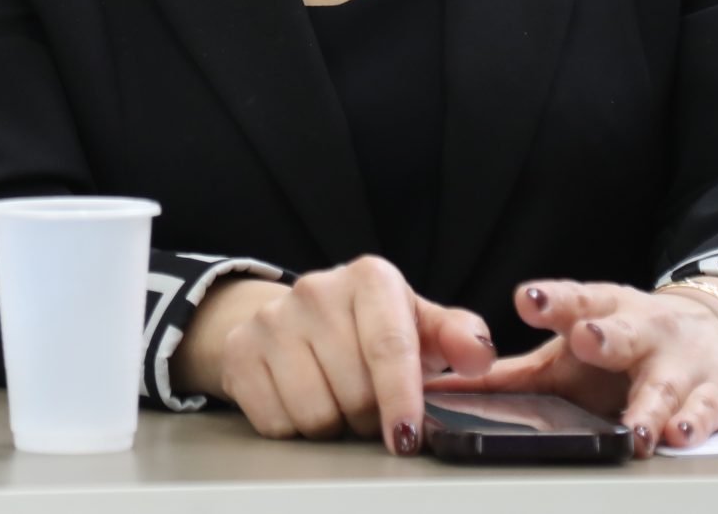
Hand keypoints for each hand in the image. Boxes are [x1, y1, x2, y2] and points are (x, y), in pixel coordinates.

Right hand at [174, 258, 496, 450]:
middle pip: (355, 392)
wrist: (294, 321)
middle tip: (370, 406)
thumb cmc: (370, 329)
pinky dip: (295, 428)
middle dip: (370, 416)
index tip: (406, 438)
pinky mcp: (241, 350)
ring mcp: (272, 319)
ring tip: (337, 401)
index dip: (401, 400)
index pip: (389, 347)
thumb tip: (477, 353)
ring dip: (333, 425)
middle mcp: (317, 290)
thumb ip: (458, 336)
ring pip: (315, 413)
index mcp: (370, 279)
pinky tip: (303, 401)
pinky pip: (277, 422)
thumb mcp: (419, 325)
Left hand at [426, 280, 717, 456]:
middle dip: (602, 335)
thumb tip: (440, 387)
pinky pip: (702, 411)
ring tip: (634, 427)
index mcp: (599, 312)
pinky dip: (691, 424)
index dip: (550, 300)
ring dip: (648, 404)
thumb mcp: (568, 354)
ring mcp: (678, 361)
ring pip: (662, 381)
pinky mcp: (713, 393)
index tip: (525, 301)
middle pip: (619, 330)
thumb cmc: (623, 349)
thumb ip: (511, 373)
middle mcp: (639, 330)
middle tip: (584, 340)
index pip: (572, 300)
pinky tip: (677, 435)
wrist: (716, 337)